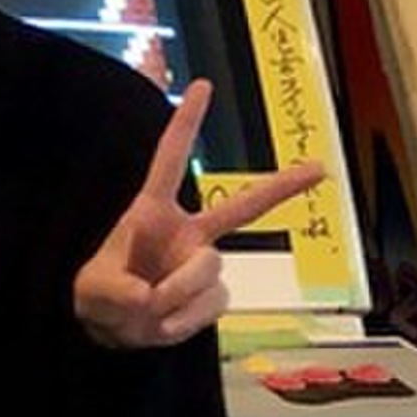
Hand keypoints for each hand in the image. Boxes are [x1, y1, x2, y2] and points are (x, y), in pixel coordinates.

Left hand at [71, 80, 327, 349]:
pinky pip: (211, 307)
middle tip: (321, 167)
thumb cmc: (101, 296)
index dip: (187, 123)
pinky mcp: (214, 295)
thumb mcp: (95, 292)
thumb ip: (119, 293)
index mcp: (152, 212)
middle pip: (242, 208)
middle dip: (284, 185)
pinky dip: (183, 321)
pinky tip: (163, 322)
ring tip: (146, 309)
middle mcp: (187, 233)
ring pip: (207, 272)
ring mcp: (205, 263)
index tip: (205, 85)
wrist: (116, 331)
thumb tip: (151, 300)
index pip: (170, 160)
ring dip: (174, 297)